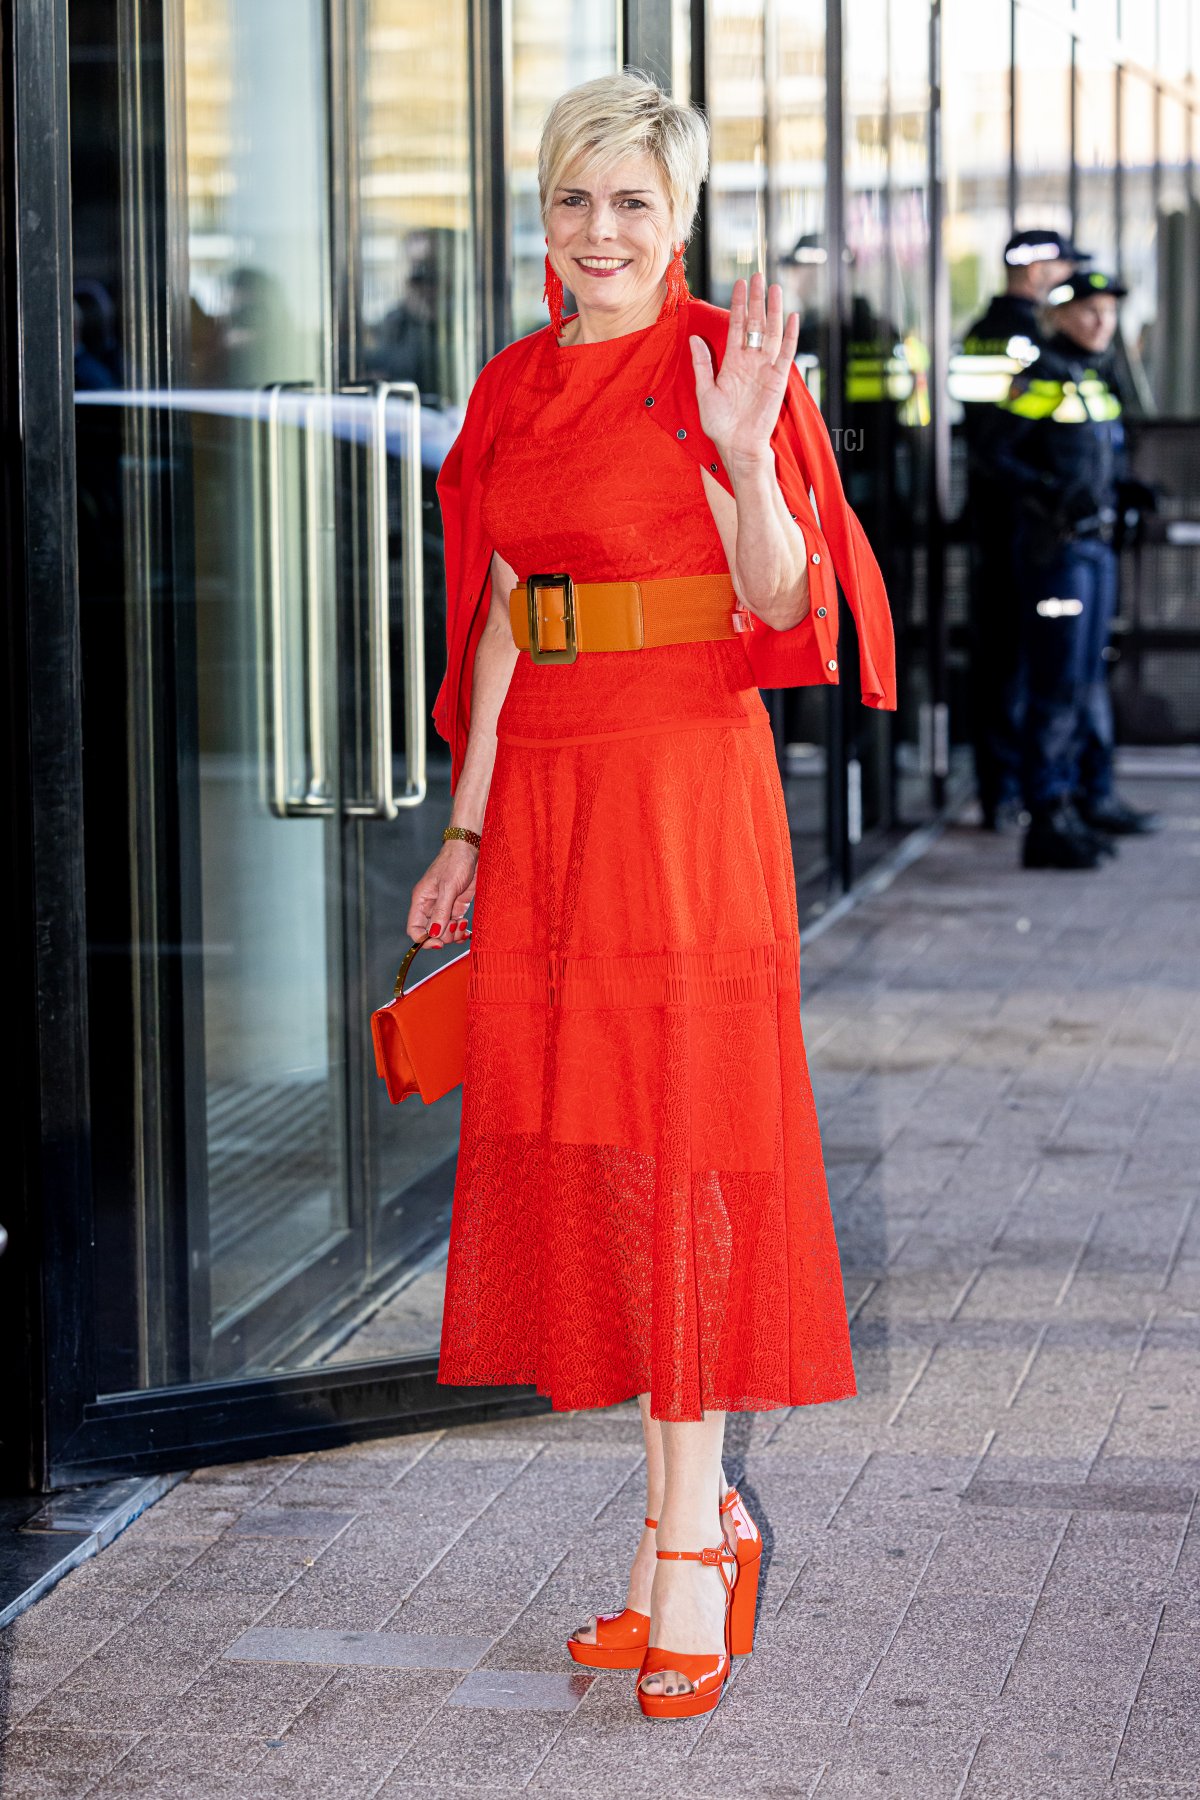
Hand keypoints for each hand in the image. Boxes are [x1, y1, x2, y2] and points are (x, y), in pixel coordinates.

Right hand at [406, 841, 476, 946]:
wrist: (472, 850)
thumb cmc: (455, 862)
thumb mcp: (447, 887)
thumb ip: (441, 911)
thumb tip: (433, 933)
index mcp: (421, 901)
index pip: (415, 928)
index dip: (424, 939)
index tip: (439, 943)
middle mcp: (431, 906)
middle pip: (432, 933)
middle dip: (444, 935)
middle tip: (456, 927)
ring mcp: (445, 907)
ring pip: (445, 931)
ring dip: (454, 934)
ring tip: (464, 926)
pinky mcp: (457, 907)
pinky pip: (456, 926)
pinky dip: (461, 931)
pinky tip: (467, 931)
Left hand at [690, 273, 799, 473]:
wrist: (737, 446)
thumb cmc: (720, 424)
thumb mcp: (705, 392)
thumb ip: (702, 364)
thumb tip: (694, 338)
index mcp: (732, 362)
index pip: (736, 325)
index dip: (737, 304)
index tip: (739, 284)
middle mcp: (750, 361)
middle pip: (754, 323)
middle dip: (756, 300)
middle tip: (758, 276)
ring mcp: (765, 368)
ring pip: (771, 332)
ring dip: (773, 310)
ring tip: (774, 288)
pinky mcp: (778, 379)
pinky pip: (785, 353)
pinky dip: (790, 336)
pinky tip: (792, 317)